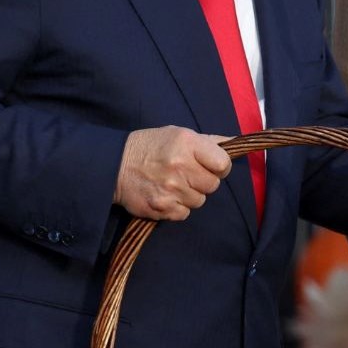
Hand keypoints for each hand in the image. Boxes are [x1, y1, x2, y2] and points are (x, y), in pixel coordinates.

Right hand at [114, 126, 232, 219]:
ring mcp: (171, 189)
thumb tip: (234, 143)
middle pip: (213, 185)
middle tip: (186, 174)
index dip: (219, 167)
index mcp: (187, 144)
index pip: (223, 164)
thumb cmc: (149, 148)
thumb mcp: (178, 134)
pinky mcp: (162, 208)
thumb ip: (208, 141)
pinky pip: (185, 213)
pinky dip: (178, 207)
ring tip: (172, 183)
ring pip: (200, 201)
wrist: (113, 166)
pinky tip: (165, 195)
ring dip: (190, 194)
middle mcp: (180, 166)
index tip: (210, 166)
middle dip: (203, 181)